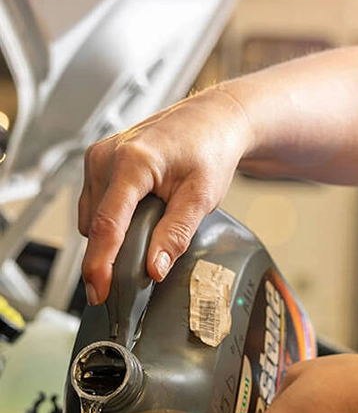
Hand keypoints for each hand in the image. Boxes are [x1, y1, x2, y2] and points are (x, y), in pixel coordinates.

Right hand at [79, 87, 253, 304]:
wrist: (211, 121)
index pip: (107, 224)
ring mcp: (99, 157)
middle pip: (94, 224)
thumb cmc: (209, 150)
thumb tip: (154, 269)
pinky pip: (93, 205)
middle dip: (107, 257)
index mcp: (132, 162)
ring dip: (109, 237)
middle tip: (132, 280)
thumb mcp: (201, 198)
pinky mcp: (98, 162)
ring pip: (90, 217)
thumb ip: (176, 235)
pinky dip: (109, 221)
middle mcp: (107, 156)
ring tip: (146, 236)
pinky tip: (136, 220)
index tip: (99, 291)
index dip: (100, 264)